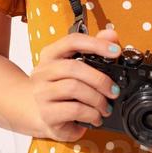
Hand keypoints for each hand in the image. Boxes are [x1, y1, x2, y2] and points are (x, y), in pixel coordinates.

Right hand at [26, 27, 122, 141]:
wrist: (36, 114)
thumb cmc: (59, 89)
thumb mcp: (74, 67)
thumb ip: (93, 49)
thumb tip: (111, 35)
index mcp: (50, 55)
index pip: (72, 41)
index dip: (96, 44)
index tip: (115, 51)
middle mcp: (43, 72)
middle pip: (74, 67)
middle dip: (100, 79)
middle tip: (114, 90)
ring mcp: (42, 93)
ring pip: (74, 88)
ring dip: (97, 99)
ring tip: (105, 107)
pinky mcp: (47, 114)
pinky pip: (74, 110)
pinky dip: (91, 114)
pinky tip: (96, 117)